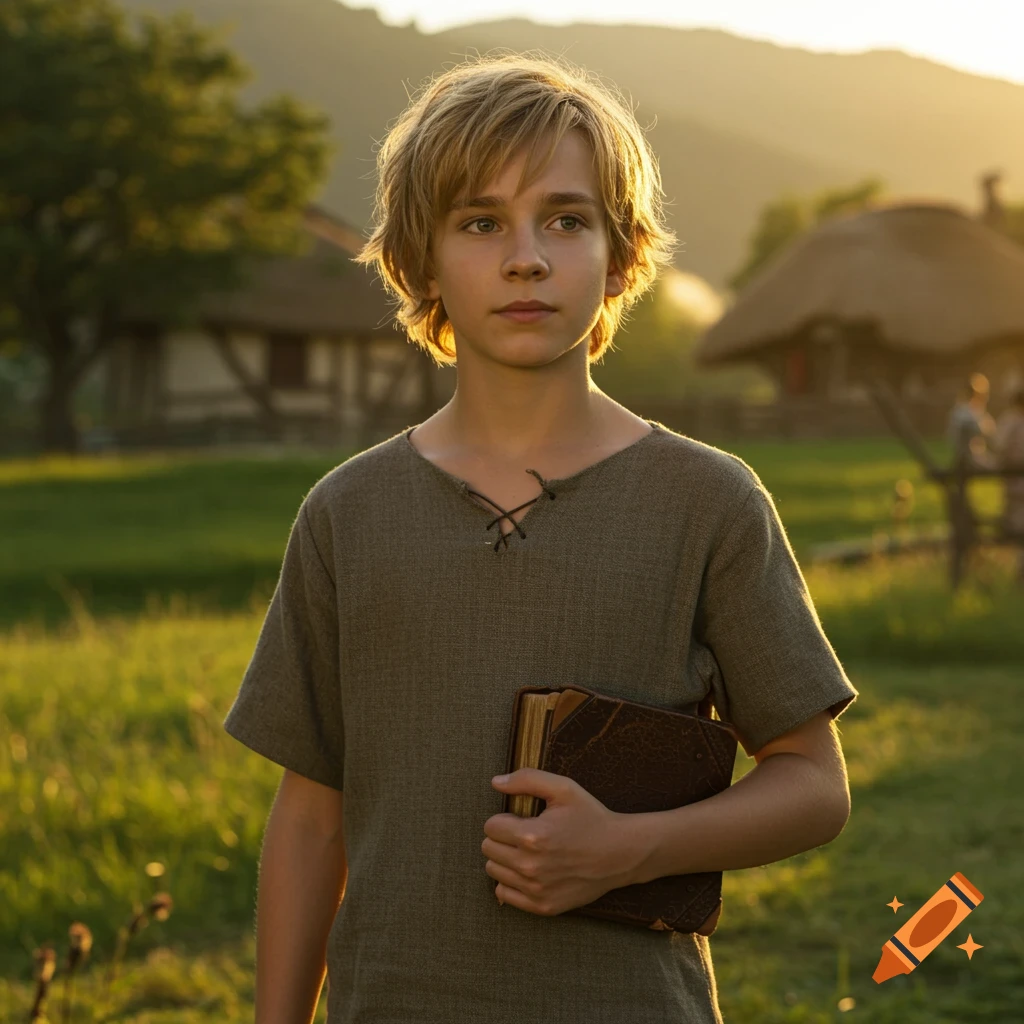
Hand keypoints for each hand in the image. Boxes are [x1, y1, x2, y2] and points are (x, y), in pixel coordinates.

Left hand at [482, 768, 645, 916]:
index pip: (490, 827)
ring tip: (527, 852)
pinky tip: (528, 871)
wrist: (620, 853)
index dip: (504, 819)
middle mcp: (530, 866)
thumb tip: (495, 782)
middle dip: (502, 838)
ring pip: (493, 871)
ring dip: (504, 859)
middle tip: (524, 835)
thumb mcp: (563, 788)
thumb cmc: (591, 817)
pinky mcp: (542, 906)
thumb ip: (527, 779)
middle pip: (488, 849)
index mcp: (532, 836)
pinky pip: (504, 894)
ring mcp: (536, 889)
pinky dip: (510, 881)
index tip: (521, 819)